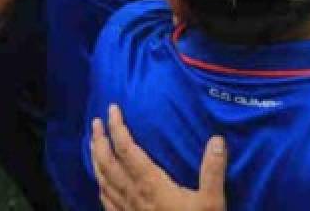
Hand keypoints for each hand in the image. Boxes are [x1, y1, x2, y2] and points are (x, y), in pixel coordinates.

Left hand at [91, 104, 226, 210]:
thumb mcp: (212, 203)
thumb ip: (213, 171)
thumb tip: (217, 140)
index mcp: (150, 185)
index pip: (127, 149)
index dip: (118, 127)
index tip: (112, 109)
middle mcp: (133, 196)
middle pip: (108, 163)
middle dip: (100, 140)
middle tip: (96, 122)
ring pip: (103, 181)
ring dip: (95, 160)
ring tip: (92, 144)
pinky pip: (107, 202)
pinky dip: (100, 186)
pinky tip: (101, 183)